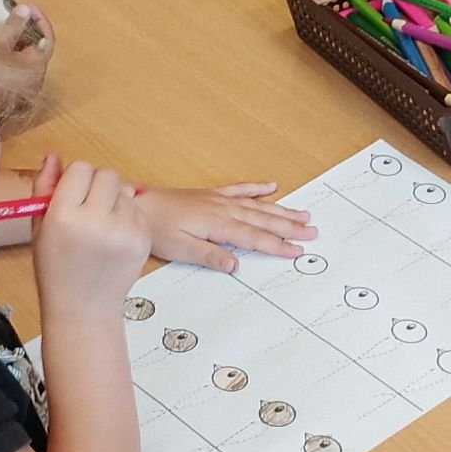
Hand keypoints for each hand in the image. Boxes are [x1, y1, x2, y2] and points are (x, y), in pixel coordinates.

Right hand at [0, 5, 52, 111]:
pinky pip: (17, 69)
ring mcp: (22, 90)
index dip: (40, 20)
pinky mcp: (8, 92)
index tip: (29, 7)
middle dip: (29, 30)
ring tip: (6, 27)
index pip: (47, 39)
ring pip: (27, 60)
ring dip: (19, 42)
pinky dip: (12, 55)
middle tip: (17, 14)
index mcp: (35, 68)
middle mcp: (34, 81)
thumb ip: (14, 25)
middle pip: (39, 50)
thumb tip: (25, 10)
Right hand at [31, 159, 149, 326]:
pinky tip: (114, 237)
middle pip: (107, 174)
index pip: (80, 168)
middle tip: (88, 207)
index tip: (73, 194)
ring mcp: (124, 231)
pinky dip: (127, 216)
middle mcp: (96, 221)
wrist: (84, 307)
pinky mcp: (143, 239)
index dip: (76, 179)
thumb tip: (54, 156)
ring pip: (124, 189)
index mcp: (64, 216)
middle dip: (97, 185)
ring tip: (101, 226)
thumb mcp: (40, 228)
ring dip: (114, 200)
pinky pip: (138, 209)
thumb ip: (44, 188)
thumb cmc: (56, 268)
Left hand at [136, 183, 316, 272]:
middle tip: (313, 231)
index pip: (256, 238)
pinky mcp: (211, 195)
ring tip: (303, 214)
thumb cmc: (156, 229)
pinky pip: (240, 190)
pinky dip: (257, 188)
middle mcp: (223, 209)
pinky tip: (272, 186)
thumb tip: (236, 265)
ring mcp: (219, 200)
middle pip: (264, 219)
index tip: (298, 250)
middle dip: (290, 226)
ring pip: (258, 205)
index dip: (279, 245)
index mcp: (218, 225)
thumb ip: (210, 256)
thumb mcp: (181, 250)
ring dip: (281, 210)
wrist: (137, 205)